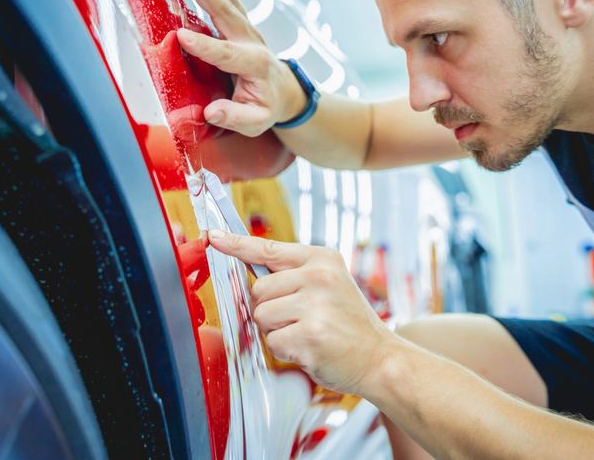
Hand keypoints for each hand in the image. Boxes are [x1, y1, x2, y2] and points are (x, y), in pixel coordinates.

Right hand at [175, 0, 306, 136]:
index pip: (227, 54)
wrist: (283, 92)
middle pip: (227, 13)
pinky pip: (226, 0)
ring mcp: (246, 30)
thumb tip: (211, 111)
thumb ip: (235, 116)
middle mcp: (252, 42)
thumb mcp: (255, 121)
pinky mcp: (240, 25)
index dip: (205, 46)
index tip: (181, 36)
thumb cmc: (266, 107)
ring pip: (228, 0)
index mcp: (255, 65)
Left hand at [207, 229, 395, 394]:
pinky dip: (285, 351)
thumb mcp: (329, 284)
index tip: (213, 235)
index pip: (268, 248)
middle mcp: (318, 277)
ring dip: (276, 331)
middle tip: (300, 319)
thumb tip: (250, 272)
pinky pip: (272, 342)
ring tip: (306, 333)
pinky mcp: (309, 335)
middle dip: (269, 309)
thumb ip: (294, 275)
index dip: (236, 244)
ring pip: (261, 316)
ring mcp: (314, 306)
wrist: (380, 358)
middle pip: (258, 290)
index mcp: (322, 259)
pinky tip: (310, 349)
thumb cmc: (348, 323)